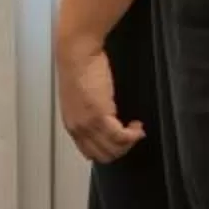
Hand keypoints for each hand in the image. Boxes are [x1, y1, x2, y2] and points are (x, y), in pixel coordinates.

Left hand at [58, 41, 143, 163]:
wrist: (77, 53)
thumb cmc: (80, 69)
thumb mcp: (82, 100)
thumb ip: (90, 115)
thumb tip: (107, 125)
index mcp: (72, 125)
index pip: (90, 153)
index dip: (108, 150)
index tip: (120, 140)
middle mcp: (78, 128)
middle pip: (103, 155)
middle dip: (121, 149)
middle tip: (131, 136)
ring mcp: (88, 124)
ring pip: (114, 149)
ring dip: (129, 142)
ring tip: (135, 129)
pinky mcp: (100, 116)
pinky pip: (122, 137)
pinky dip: (133, 134)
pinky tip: (137, 125)